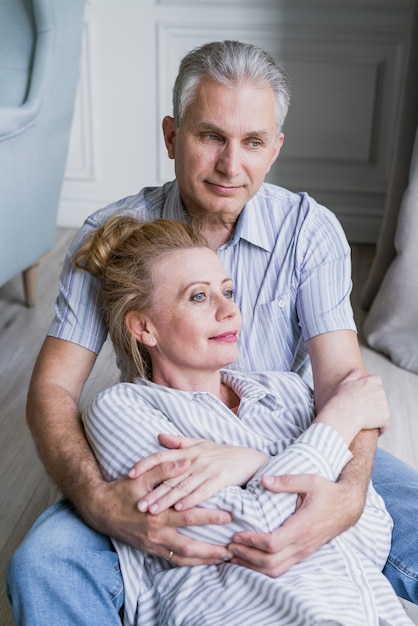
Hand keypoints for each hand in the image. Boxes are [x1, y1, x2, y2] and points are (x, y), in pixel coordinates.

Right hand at [89, 462, 232, 565]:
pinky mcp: (150, 550)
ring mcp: (153, 545)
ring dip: (203, 560)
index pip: (189, 517)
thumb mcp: (141, 476)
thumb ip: (164, 468)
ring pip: (183, 558)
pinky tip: (202, 560)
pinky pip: (174, 561)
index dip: (210, 517)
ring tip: (222, 558)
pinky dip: (190, 562)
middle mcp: (156, 534)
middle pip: (190, 547)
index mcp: (157, 515)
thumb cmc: (121, 490)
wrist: (99, 509)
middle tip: (232, 549)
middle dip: (211, 550)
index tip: (229, 516)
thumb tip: (186, 462)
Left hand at [131, 434, 268, 513]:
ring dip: (167, 499)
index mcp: (189, 451)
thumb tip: (159, 436)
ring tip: (152, 510)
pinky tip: (179, 510)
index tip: (130, 474)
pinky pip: (203, 492)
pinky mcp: (220, 480)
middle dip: (152, 491)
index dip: (145, 464)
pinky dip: (190, 500)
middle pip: (169, 476)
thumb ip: (179, 442)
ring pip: (183, 486)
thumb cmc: (223, 453)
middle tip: (137, 503)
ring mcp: (208, 470)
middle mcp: (196, 459)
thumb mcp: (200, 443)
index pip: (162, 456)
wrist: (250, 459)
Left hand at [228, 472, 362, 576]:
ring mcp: (303, 552)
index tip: (236, 535)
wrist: (348, 506)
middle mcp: (303, 544)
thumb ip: (286, 480)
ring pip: (275, 570)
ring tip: (234, 556)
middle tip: (229, 547)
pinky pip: (281, 568)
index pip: (273, 543)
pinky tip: (250, 560)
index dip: (252, 542)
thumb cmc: (328, 492)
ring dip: (252, 566)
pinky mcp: (302, 554)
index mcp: (302, 527)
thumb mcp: (310, 480)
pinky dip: (262, 568)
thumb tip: (263, 480)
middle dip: (247, 557)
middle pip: (270, 563)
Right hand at [315, 369, 389, 441]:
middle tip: (363, 410)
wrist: (342, 415)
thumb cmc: (339, 400)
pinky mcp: (385, 418)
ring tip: (366, 421)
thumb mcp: (343, 384)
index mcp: (371, 380)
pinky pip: (384, 425)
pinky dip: (381, 428)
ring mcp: (384, 404)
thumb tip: (357, 370)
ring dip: (377, 414)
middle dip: (374, 402)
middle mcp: (380, 391)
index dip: (370, 389)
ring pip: (382, 410)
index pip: (376, 381)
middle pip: (380, 396)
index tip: (363, 395)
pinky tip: (374, 431)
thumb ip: (352, 376)